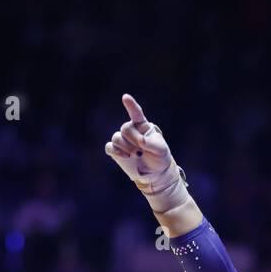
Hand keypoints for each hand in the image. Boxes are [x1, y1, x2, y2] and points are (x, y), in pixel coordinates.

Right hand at [104, 93, 189, 215]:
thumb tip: (139, 141)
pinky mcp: (117, 152)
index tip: (125, 98)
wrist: (156, 173)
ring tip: (135, 154)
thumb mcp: (160, 150)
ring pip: (116, 137)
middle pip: (125, 128)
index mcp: (142, 125)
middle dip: (132, 139)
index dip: (131, 105)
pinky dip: (115, 151)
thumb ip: (151, 143)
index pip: (136, 113)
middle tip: (141, 150)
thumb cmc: (160, 158)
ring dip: (125, 146)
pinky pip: (109, 147)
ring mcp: (123, 141)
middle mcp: (131, 131)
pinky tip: (125, 155)